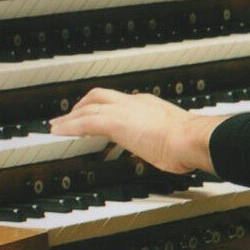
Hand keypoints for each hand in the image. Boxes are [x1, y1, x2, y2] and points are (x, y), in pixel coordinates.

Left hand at [50, 87, 220, 174]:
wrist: (193, 138)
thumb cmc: (191, 143)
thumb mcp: (176, 139)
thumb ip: (166, 141)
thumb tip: (167, 152)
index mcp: (149, 105)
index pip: (119, 102)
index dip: (104, 108)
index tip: (96, 115)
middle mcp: (134, 102)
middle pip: (99, 96)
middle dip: (81, 105)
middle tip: (68, 116)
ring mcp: (124, 110)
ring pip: (88, 106)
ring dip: (70, 116)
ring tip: (56, 126)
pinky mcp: (116, 122)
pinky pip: (85, 121)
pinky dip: (69, 125)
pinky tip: (59, 132)